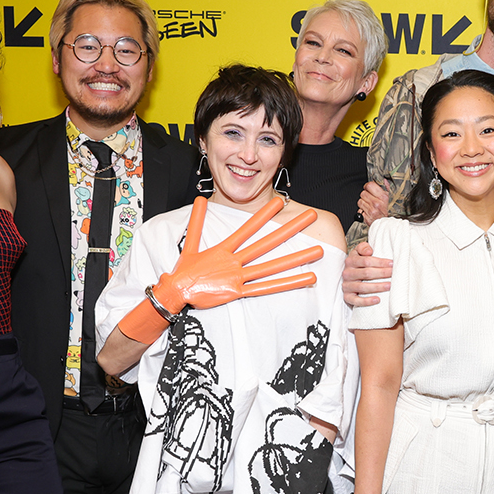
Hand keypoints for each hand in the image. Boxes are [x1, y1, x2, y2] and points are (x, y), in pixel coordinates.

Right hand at [119, 196, 321, 342]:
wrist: (174, 292)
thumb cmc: (183, 271)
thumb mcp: (190, 244)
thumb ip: (197, 222)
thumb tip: (198, 201)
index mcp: (224, 249)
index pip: (248, 228)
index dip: (264, 215)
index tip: (281, 203)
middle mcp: (235, 261)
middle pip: (268, 242)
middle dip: (291, 229)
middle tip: (311, 217)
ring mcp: (239, 277)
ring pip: (274, 265)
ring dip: (298, 258)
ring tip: (319, 251)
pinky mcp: (240, 292)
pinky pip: (270, 288)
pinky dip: (289, 284)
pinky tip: (307, 279)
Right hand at [342, 242, 392, 307]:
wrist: (350, 275)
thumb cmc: (359, 263)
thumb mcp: (359, 252)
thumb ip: (363, 247)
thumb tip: (369, 251)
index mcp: (350, 261)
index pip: (366, 261)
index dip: (380, 262)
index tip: (392, 264)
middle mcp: (347, 273)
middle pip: (366, 273)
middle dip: (382, 273)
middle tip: (394, 273)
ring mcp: (346, 286)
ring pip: (362, 287)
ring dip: (377, 287)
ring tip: (389, 286)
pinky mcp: (347, 297)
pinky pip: (356, 300)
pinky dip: (366, 301)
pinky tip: (377, 300)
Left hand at [357, 181, 390, 223]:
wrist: (385, 224)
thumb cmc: (386, 211)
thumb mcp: (388, 198)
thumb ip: (386, 188)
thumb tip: (384, 180)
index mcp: (383, 197)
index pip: (369, 185)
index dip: (367, 186)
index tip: (368, 188)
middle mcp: (376, 203)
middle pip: (363, 193)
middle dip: (365, 195)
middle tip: (370, 199)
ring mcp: (371, 211)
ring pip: (360, 201)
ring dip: (363, 203)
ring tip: (369, 205)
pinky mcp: (366, 217)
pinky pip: (359, 210)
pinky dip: (362, 210)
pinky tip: (367, 211)